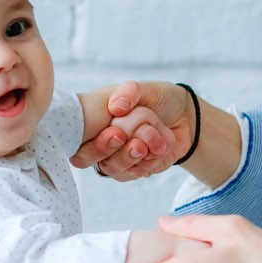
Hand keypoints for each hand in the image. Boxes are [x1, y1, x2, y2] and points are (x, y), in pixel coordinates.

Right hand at [72, 81, 193, 179]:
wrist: (186, 116)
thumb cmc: (159, 99)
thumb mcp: (145, 88)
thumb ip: (129, 92)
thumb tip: (116, 107)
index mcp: (94, 120)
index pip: (75, 138)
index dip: (91, 142)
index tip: (116, 133)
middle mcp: (99, 140)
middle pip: (89, 159)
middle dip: (115, 151)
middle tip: (138, 144)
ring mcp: (115, 157)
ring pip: (112, 168)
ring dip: (135, 155)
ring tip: (154, 141)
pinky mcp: (133, 169)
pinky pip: (133, 173)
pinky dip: (148, 162)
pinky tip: (160, 148)